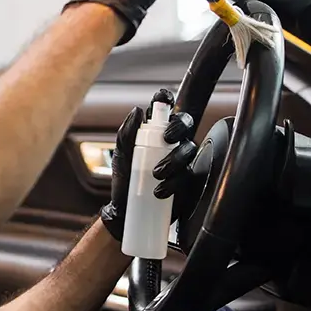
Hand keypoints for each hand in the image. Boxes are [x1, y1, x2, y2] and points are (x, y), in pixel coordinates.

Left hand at [101, 89, 197, 241]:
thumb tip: (137, 111)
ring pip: (189, 150)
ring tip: (156, 174)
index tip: (164, 98)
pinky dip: (174, 182)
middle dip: (178, 127)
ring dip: (174, 160)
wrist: (126, 212)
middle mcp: (171, 144)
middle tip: (166, 137)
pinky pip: (189, 176)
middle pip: (186, 124)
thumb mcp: (121, 156)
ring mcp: (182, 162)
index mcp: (155, 133)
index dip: (167, 100)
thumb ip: (126, 133)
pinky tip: (160, 190)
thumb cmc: (125, 181)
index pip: (166, 110)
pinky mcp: (188, 182)